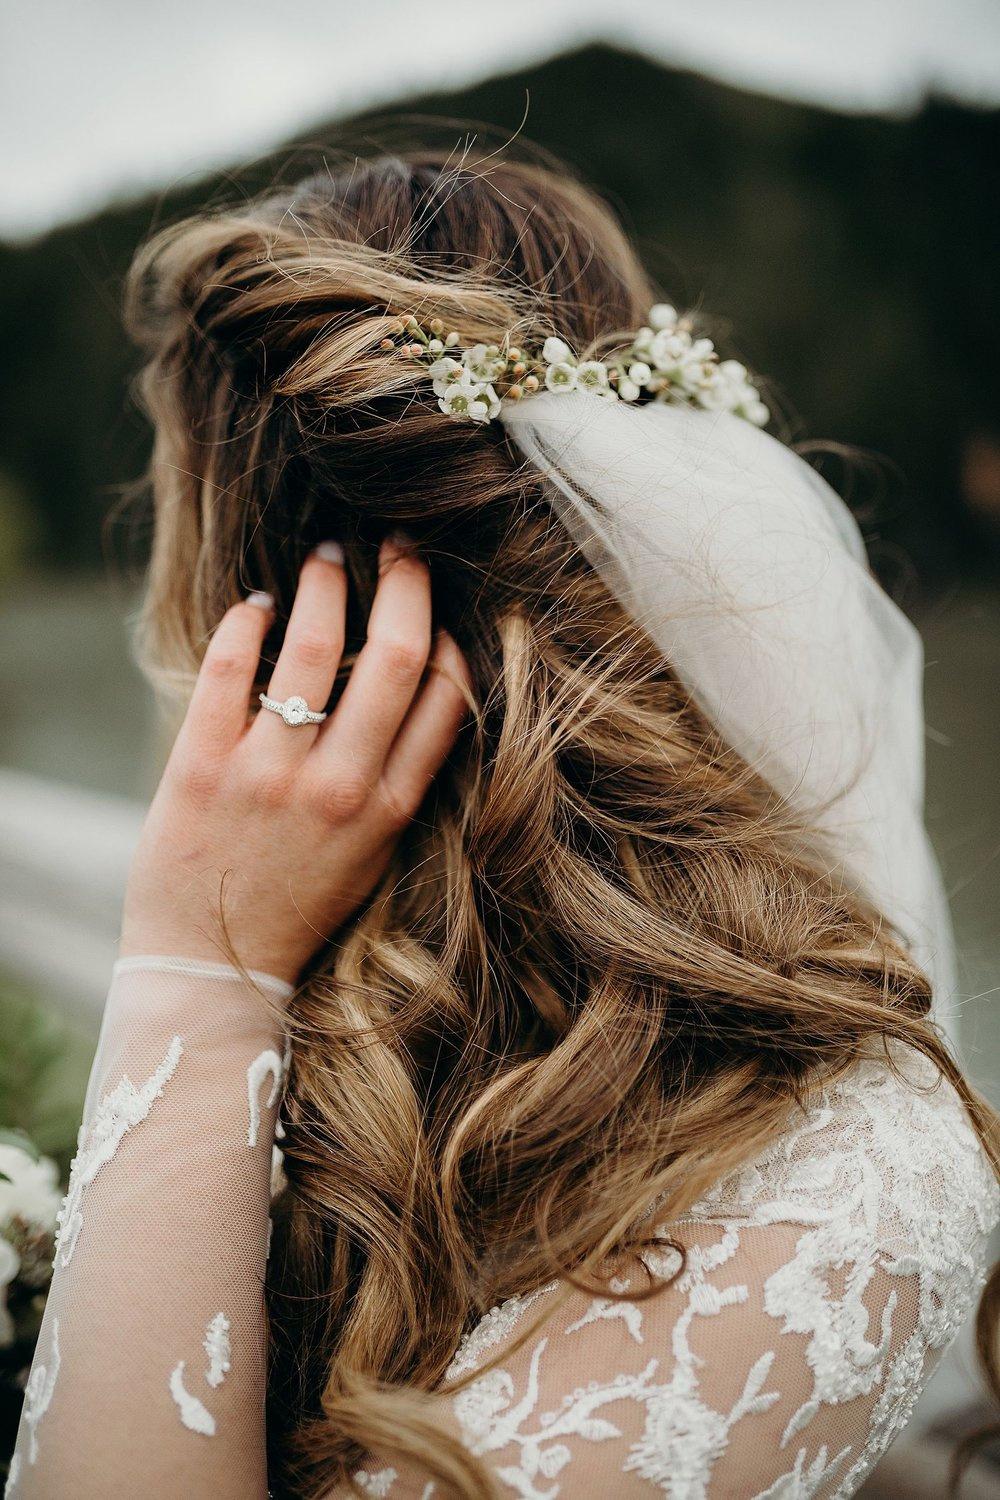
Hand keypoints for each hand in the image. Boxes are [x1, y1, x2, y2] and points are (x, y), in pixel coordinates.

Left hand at [121, 536, 470, 984]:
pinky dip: (245, 622)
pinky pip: (228, 669)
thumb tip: (418, 682)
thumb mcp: (374, 853)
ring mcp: (267, 776)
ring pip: (311, 650)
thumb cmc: (299, 905)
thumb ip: (397, 777)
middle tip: (397, 544)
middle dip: (405, 583)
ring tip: (325, 556)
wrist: (212, 967)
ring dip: (325, 585)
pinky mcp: (200, 768)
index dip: (450, 635)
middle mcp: (337, 788)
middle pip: (393, 657)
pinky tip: (256, 605)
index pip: (446, 696)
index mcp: (388, 808)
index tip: (438, 602)